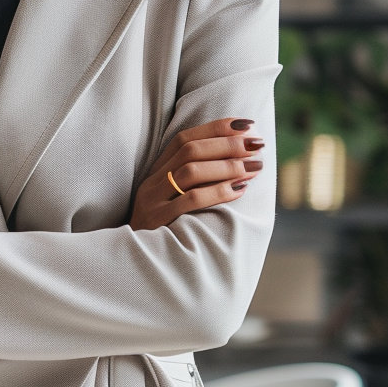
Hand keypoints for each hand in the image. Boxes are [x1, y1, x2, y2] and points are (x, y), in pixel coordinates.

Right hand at [128, 118, 264, 230]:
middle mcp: (153, 181)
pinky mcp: (159, 220)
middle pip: (189, 150)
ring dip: (226, 165)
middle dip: (226, 144)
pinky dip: (217, 192)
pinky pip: (190, 201)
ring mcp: (154, 199)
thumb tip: (235, 162)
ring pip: (191, 172)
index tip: (246, 125)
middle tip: (256, 143)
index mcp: (156, 171)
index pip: (184, 138)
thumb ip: (191, 181)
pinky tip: (240, 189)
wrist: (131, 261)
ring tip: (254, 165)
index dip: (215, 128)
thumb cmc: (161, 229)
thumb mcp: (168, 199)